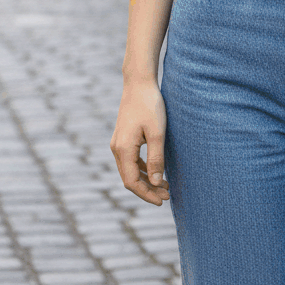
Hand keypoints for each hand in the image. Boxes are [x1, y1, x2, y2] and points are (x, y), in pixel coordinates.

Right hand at [110, 79, 170, 204]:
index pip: (131, 182)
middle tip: (167, 196)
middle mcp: (117, 148)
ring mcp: (118, 143)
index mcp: (123, 149)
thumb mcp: (157, 132)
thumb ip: (156, 158)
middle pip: (130, 178)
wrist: (139, 83)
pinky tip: (156, 171)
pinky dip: (142, 169)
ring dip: (146, 180)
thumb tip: (156, 183)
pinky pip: (130, 160)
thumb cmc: (150, 105)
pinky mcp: (123, 137)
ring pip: (130, 170)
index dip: (146, 194)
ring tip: (165, 186)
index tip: (162, 201)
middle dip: (148, 189)